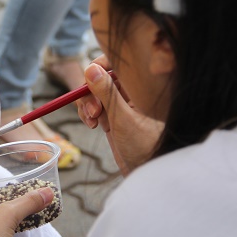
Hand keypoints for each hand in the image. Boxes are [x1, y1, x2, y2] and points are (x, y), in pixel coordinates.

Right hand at [76, 55, 162, 175]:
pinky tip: (94, 126)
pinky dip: (89, 113)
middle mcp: (131, 92)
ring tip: (93, 123)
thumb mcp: (123, 120)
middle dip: (90, 92)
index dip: (99, 67)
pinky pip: (95, 105)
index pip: (116, 63)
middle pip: (100, 76)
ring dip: (87, 104)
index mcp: (140, 86)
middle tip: (93, 112)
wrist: (149, 174)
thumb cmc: (145, 149)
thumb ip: (107, 93)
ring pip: (95, 92)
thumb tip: (91, 68)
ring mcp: (122, 104)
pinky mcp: (114, 115)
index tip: (88, 81)